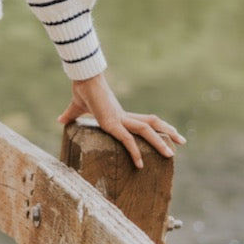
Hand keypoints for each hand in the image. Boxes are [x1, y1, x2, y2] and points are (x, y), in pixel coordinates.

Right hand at [57, 71, 184, 169]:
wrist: (82, 79)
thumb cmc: (81, 90)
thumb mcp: (76, 108)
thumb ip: (71, 116)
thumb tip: (60, 120)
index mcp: (120, 115)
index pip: (145, 120)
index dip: (158, 127)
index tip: (169, 135)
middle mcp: (124, 117)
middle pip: (153, 123)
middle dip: (169, 132)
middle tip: (183, 141)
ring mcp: (120, 120)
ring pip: (147, 130)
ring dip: (160, 142)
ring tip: (172, 154)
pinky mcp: (112, 123)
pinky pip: (127, 139)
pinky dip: (135, 152)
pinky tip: (140, 165)